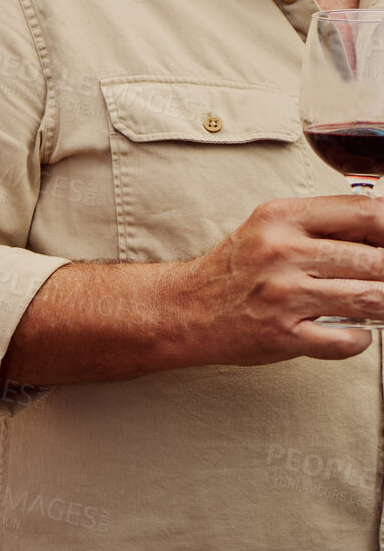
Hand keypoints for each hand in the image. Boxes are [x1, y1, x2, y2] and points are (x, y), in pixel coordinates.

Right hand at [179, 195, 383, 365]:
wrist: (185, 309)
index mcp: (281, 218)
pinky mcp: (284, 333)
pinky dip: (361, 338)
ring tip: (380, 303)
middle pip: (376, 259)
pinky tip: (354, 331)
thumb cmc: (234, 270)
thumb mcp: (270, 229)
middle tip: (383, 278)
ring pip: (370, 298)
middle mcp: (282, 252)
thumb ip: (320, 226)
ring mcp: (283, 294)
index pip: (363, 211)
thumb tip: (381, 232)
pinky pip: (347, 339)